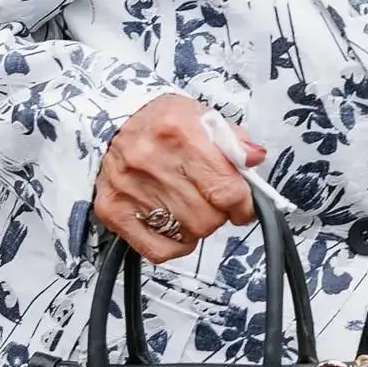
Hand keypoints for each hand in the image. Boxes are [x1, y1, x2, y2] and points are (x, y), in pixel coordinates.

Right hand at [94, 95, 264, 262]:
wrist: (114, 123)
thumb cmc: (163, 123)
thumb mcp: (203, 116)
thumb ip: (234, 140)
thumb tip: (253, 159)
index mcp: (181, 133)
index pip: (226, 189)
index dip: (244, 205)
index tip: (245, 207)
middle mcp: (151, 161)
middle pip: (208, 217)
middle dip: (220, 214)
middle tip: (214, 201)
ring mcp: (130, 190)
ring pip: (188, 234)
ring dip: (199, 227)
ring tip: (193, 206)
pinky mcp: (114, 211)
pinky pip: (159, 250)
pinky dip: (176, 245)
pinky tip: (177, 226)